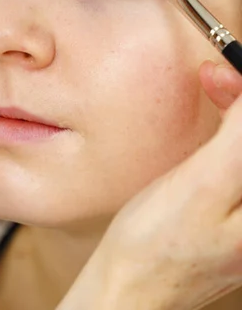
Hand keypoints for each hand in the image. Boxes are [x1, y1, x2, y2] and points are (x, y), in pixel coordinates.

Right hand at [58, 60, 241, 309]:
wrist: (128, 285)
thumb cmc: (156, 245)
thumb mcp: (202, 184)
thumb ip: (238, 139)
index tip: (221, 75)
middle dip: (241, 101)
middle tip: (215, 77)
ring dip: (237, 113)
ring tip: (214, 89)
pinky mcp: (236, 216)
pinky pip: (240, 164)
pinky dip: (232, 134)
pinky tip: (217, 125)